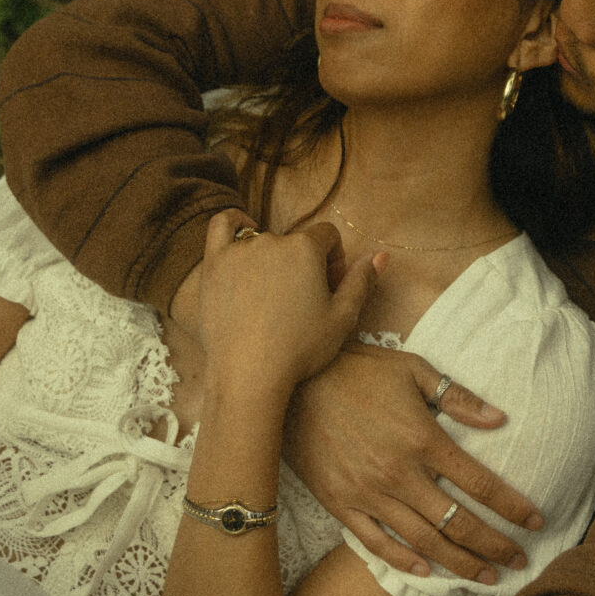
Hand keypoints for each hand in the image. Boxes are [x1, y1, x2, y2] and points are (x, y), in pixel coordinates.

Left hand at [198, 212, 384, 389]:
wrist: (249, 373)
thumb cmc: (300, 348)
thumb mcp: (342, 318)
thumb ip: (362, 281)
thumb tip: (381, 255)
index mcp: (306, 248)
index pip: (327, 236)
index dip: (334, 260)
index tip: (329, 288)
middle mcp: (273, 240)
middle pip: (297, 242)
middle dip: (305, 264)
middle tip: (302, 300)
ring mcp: (239, 250)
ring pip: (265, 241)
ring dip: (274, 258)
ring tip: (273, 292)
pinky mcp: (214, 264)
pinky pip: (221, 226)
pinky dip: (235, 222)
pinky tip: (244, 231)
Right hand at [284, 343, 543, 581]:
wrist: (293, 383)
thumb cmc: (358, 369)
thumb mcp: (412, 370)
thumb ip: (457, 397)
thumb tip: (500, 418)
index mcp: (422, 438)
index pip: (480, 483)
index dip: (512, 506)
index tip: (536, 522)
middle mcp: (399, 473)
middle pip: (458, 522)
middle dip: (494, 546)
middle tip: (520, 562)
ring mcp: (368, 492)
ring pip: (424, 540)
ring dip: (459, 563)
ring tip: (486, 577)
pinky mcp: (340, 503)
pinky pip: (376, 542)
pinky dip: (403, 560)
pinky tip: (426, 569)